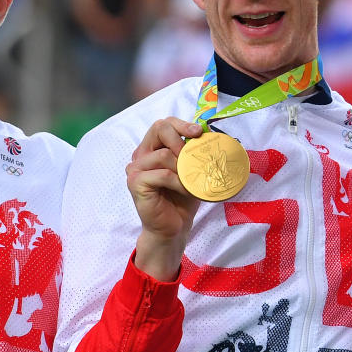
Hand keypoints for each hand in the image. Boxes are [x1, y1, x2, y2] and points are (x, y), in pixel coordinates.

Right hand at [128, 117, 204, 279]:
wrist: (172, 227)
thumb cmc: (182, 199)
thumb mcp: (192, 171)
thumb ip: (195, 154)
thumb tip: (216, 136)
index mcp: (152, 149)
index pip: (163, 124)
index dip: (182, 124)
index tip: (199, 132)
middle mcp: (141, 155)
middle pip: (159, 129)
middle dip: (181, 139)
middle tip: (194, 156)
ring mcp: (135, 169)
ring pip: (163, 154)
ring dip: (184, 168)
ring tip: (193, 181)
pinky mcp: (136, 183)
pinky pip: (162, 174)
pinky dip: (179, 182)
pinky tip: (186, 190)